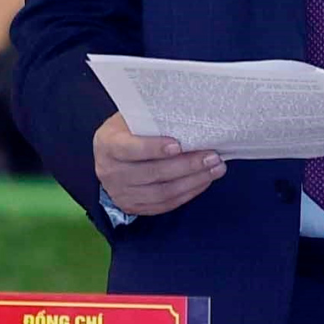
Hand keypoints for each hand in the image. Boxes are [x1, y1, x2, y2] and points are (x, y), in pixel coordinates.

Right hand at [93, 112, 223, 215]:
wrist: (111, 155)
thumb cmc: (128, 130)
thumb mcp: (132, 118)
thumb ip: (153, 119)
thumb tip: (191, 117)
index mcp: (108, 144)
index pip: (130, 149)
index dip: (154, 148)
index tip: (179, 145)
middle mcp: (110, 171)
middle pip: (152, 173)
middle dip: (187, 165)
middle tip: (212, 157)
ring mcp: (120, 193)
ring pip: (162, 193)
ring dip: (193, 181)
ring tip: (215, 169)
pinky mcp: (132, 206)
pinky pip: (164, 204)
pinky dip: (187, 194)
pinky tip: (203, 182)